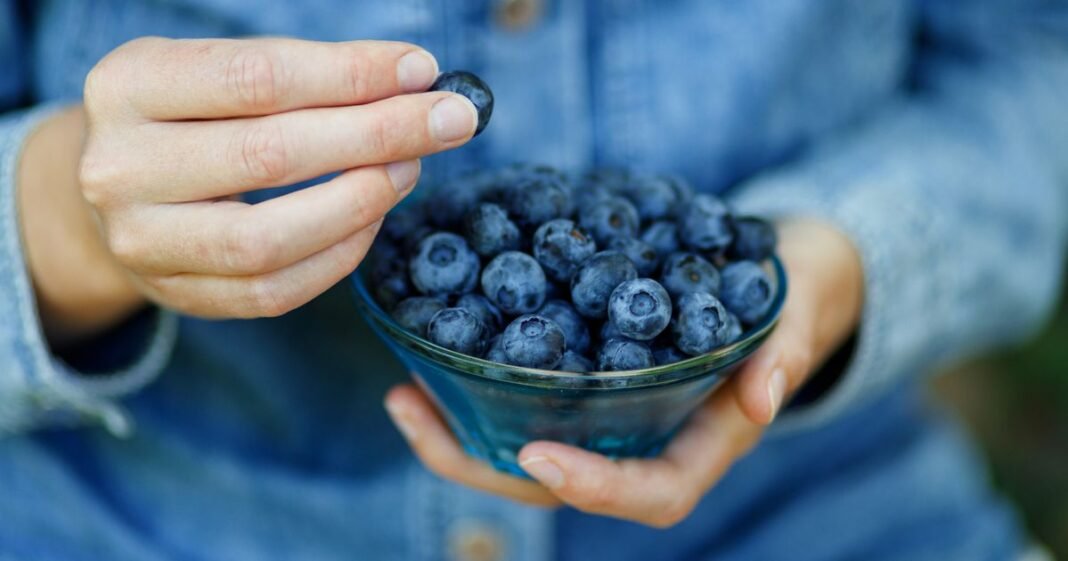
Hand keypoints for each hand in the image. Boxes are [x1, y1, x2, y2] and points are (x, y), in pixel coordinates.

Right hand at [19, 37, 477, 341]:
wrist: (121, 189)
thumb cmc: (191, 117)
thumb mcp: (223, 73)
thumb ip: (308, 76)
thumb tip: (416, 82)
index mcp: (128, 86)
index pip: (258, 78)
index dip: (351, 75)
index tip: (422, 71)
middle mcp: (120, 168)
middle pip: (271, 155)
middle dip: (378, 134)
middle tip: (448, 121)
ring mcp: (142, 242)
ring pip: (270, 238)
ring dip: (361, 201)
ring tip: (409, 168)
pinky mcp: (178, 294)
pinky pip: (275, 290)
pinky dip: (340, 254)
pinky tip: (374, 216)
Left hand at [384, 219, 863, 526]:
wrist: (772, 274)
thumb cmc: (789, 295)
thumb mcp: (796, 313)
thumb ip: (785, 352)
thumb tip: (768, 398)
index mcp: (699, 446)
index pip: (649, 495)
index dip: (593, 488)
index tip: (538, 457)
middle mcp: (644, 444)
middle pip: (560, 486)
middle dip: (485, 465)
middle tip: (416, 414)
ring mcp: (609, 420)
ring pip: (528, 452)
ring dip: (460, 434)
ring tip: (401, 395)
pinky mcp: (584, 386)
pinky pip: (524, 404)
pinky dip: (474, 391)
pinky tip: (429, 359)